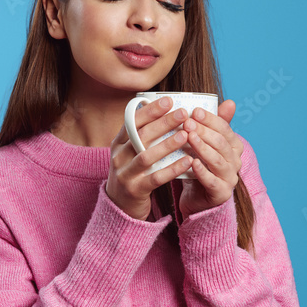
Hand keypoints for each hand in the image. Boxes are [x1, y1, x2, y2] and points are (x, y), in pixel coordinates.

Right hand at [106, 97, 194, 220]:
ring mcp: (125, 174)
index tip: (169, 100)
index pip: (132, 121)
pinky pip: (155, 178)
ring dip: (167, 144)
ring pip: (147, 156)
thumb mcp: (132, 152)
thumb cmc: (134, 172)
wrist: (120, 206)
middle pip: (141, 136)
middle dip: (163, 123)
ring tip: (186, 135)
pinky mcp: (135, 190)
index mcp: (118, 143)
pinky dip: (172, 169)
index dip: (150, 110)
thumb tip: (165, 110)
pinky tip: (188, 161)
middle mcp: (119, 156)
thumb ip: (145, 134)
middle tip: (183, 113)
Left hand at [177, 99, 243, 217]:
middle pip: (221, 143)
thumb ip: (214, 124)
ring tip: (189, 137)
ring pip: (217, 160)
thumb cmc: (199, 165)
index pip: (224, 129)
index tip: (193, 110)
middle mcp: (236, 161)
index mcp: (234, 146)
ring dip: (203, 147)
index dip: (210, 119)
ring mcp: (230, 178)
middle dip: (204, 131)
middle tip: (187, 122)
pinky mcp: (221, 193)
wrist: (196, 196)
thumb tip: (231, 102)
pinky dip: (202, 171)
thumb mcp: (206, 143)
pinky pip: (212, 181)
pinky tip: (192, 162)